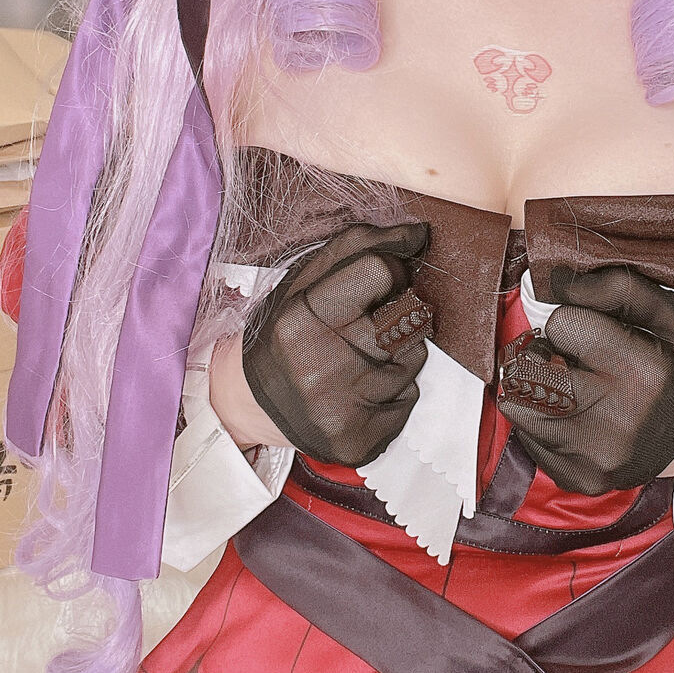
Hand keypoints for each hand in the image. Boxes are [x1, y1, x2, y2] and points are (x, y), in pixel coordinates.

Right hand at [240, 221, 429, 468]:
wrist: (255, 404)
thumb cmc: (288, 332)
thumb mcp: (304, 281)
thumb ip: (359, 247)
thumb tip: (419, 232)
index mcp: (302, 320)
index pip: (381, 270)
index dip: (389, 272)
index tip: (377, 283)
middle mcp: (320, 365)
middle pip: (405, 315)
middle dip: (396, 314)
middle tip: (366, 326)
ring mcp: (342, 408)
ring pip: (414, 357)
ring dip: (398, 353)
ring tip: (359, 359)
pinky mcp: (359, 440)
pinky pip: (410, 397)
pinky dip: (395, 390)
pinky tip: (361, 390)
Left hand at [498, 264, 673, 494]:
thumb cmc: (672, 365)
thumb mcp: (663, 314)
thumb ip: (615, 287)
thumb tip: (558, 281)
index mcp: (640, 371)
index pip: (561, 326)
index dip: (570, 325)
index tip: (590, 337)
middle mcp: (616, 419)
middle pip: (528, 370)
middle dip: (541, 357)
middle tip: (568, 361)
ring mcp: (595, 455)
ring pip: (517, 405)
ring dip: (534, 389)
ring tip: (566, 387)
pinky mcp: (579, 478)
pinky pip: (527, 439)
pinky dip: (541, 422)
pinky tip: (571, 417)